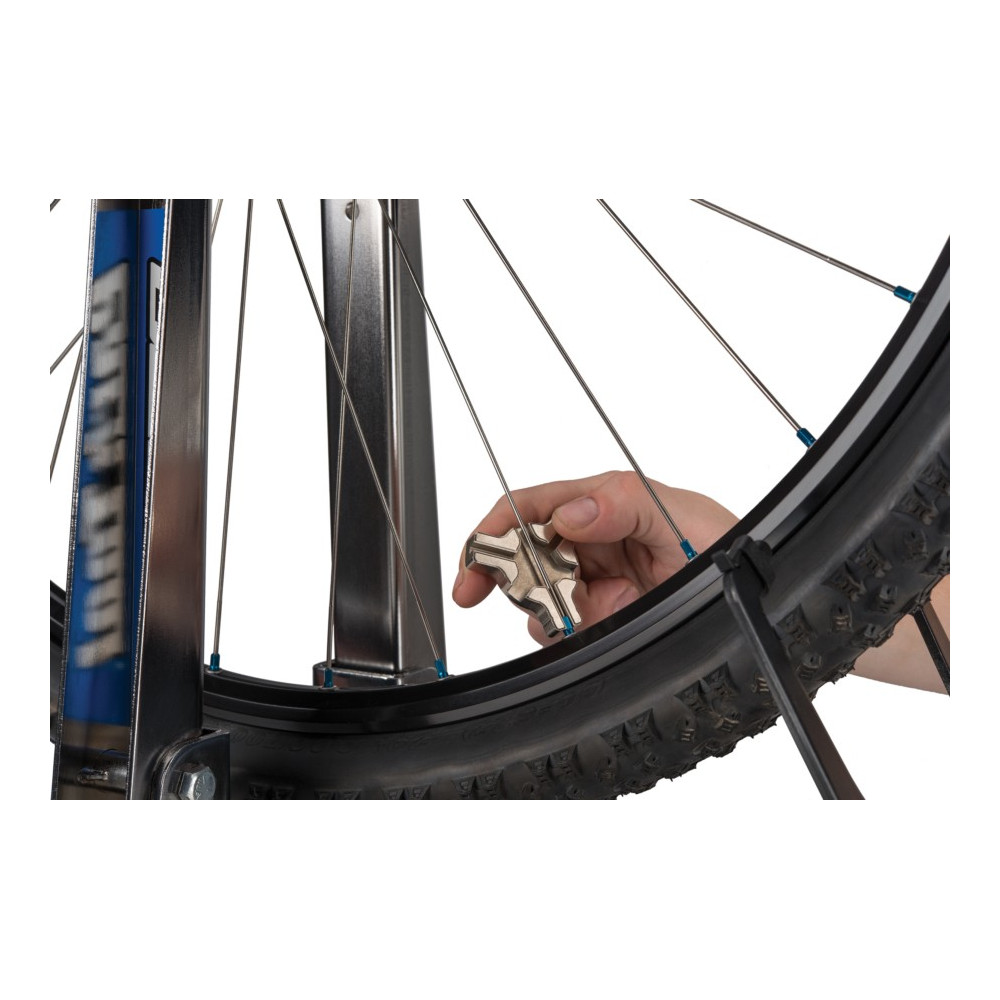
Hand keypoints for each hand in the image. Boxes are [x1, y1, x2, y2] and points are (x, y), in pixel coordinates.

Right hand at [452, 470, 738, 644]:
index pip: (531, 508)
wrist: (766, 604)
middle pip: (527, 558)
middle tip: (549, 604)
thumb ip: (623, 504)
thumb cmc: (734, 547)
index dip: (493, 534)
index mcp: (607, 505)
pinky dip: (576, 638)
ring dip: (560, 616)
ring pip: (542, 603)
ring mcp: (600, 584)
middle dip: (525, 582)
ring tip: (610, 611)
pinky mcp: (607, 620)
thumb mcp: (684, 519)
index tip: (472, 570)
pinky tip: (612, 625)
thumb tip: (567, 510)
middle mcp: (596, 541)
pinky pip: (567, 634)